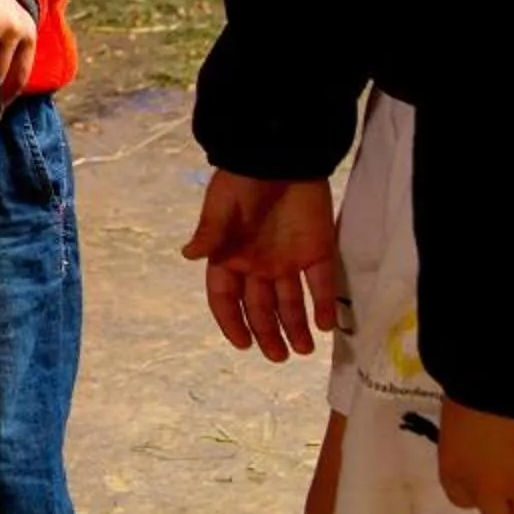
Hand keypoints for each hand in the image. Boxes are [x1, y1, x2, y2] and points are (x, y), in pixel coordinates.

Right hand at [180, 171, 338, 361]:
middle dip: (268, 334)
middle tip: (279, 357)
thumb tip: (188, 255)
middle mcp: (258, 265)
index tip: (243, 345)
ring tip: (304, 350)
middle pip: (261, 308)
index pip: (226, 298)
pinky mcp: (317, 252)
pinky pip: (321, 284)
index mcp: (230, 257)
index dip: (232, 322)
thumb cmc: (244, 180)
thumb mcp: (222, 205)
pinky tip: (325, 324)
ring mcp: (289, 260)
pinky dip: (323, 305)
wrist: (282, 156)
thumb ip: (210, 232)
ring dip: (296, 327)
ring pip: (291, 303)